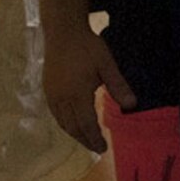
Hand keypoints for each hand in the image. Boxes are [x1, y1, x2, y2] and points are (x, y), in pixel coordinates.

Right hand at [43, 25, 134, 151]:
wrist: (63, 32)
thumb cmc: (88, 47)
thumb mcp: (107, 65)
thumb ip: (118, 86)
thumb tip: (132, 106)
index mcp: (77, 95)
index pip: (86, 124)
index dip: (94, 138)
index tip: (103, 148)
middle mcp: (62, 99)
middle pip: (73, 127)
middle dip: (84, 140)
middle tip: (96, 148)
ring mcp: (52, 95)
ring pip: (62, 122)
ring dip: (74, 133)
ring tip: (86, 139)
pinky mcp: (47, 89)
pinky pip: (56, 114)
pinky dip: (65, 123)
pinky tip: (72, 123)